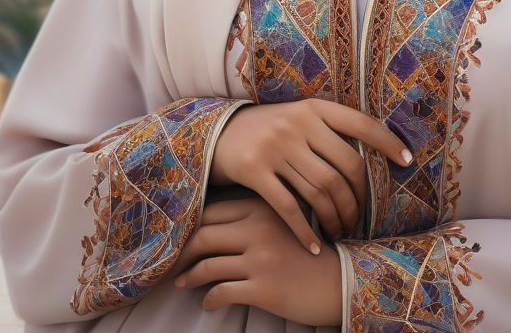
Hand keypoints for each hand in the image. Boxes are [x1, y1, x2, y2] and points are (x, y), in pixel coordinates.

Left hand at [174, 197, 341, 326]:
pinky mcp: (263, 288)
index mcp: (264, 207)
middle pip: (204, 234)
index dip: (191, 224)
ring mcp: (260, 259)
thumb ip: (256, 215)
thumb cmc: (310, 251)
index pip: (213, 210)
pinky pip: (221, 292)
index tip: (180, 237)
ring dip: (189, 276)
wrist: (340, 280)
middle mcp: (259, 229)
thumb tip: (213, 223)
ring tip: (182, 282)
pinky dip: (209, 299)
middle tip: (171, 262)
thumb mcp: (285, 221)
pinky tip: (208, 303)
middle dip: (182, 251)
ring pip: (207, 265)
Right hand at [210, 99, 411, 251]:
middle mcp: (297, 123)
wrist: (218, 134)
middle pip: (345, 167)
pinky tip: (315, 244)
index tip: (407, 161)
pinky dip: (305, 230)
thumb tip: (371, 154)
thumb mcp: (298, 118)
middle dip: (359, 198)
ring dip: (337, 217)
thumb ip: (327, 131)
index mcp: (313, 108)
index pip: (361, 124)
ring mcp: (275, 146)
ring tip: (342, 230)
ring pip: (320, 190)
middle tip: (361, 217)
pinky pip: (288, 207)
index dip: (388, 142)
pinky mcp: (254, 170)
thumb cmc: (268, 129)